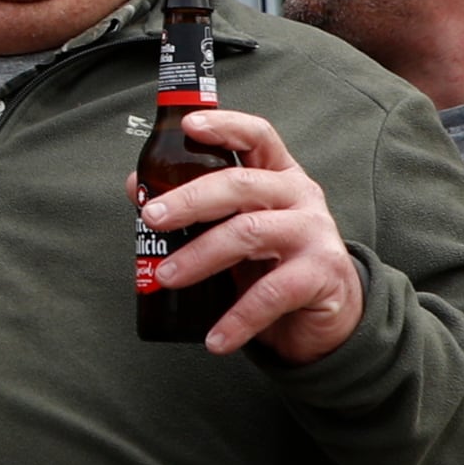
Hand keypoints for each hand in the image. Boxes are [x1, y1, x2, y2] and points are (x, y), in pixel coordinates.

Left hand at [129, 107, 368, 365]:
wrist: (328, 317)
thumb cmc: (273, 264)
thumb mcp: (234, 229)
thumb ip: (193, 207)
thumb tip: (135, 187)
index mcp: (278, 176)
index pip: (257, 136)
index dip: (225, 126)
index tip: (188, 125)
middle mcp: (300, 196)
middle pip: (241, 185)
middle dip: (190, 200)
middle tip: (152, 218)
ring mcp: (314, 233)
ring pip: (249, 233)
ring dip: (200, 256)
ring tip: (166, 276)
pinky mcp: (322, 275)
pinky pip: (271, 293)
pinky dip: (237, 319)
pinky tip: (215, 339)